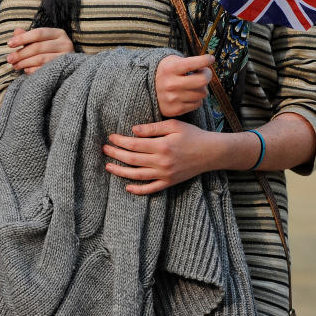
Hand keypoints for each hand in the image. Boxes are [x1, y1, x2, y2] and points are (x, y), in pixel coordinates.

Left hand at [6, 26, 73, 73]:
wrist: (70, 66)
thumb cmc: (51, 51)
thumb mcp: (41, 41)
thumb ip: (28, 36)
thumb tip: (16, 31)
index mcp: (58, 33)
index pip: (38, 33)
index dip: (22, 38)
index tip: (9, 44)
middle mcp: (65, 43)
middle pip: (38, 47)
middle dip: (21, 53)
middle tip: (9, 59)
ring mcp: (65, 57)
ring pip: (41, 59)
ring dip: (25, 63)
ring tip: (15, 65)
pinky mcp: (64, 69)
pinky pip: (44, 69)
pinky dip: (33, 70)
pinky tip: (26, 70)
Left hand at [103, 119, 218, 193]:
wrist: (211, 152)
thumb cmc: (192, 135)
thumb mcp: (173, 125)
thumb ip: (152, 128)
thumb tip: (133, 130)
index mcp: (162, 146)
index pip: (134, 144)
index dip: (120, 141)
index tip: (110, 137)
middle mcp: (162, 162)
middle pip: (132, 159)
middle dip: (116, 154)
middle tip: (104, 149)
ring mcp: (165, 174)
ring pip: (137, 175)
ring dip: (121, 171)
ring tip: (108, 166)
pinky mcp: (170, 182)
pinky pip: (151, 189)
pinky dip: (139, 190)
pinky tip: (128, 187)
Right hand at [154, 54, 213, 116]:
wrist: (149, 90)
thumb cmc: (166, 73)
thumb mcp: (172, 61)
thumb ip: (189, 62)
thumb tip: (209, 62)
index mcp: (169, 69)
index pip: (193, 64)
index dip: (205, 60)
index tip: (210, 58)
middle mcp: (170, 84)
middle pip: (202, 80)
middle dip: (207, 75)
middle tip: (204, 73)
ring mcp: (173, 98)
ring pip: (202, 93)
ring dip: (201, 88)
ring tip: (193, 85)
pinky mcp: (176, 110)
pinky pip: (197, 104)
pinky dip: (196, 99)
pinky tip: (188, 94)